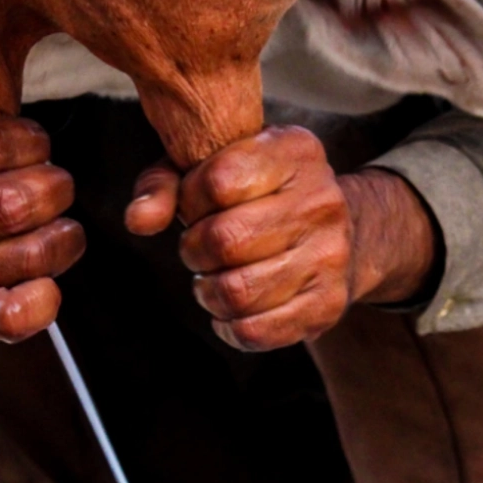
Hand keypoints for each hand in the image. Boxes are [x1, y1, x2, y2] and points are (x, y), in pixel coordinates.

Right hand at [0, 118, 85, 341]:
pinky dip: (47, 298)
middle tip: (52, 189)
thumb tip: (38, 121)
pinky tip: (46, 283)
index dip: (33, 143)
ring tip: (57, 229)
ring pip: (33, 253)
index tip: (34, 148)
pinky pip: (17, 314)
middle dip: (55, 189)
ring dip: (64, 238)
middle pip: (16, 203)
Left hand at [125, 126, 436, 350]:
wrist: (344, 234)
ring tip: (213, 280)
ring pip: (237, 292)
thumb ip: (166, 183)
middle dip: (194, 251)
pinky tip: (230, 311)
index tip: (197, 208)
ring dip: (208, 292)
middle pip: (226, 239)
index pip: (218, 181)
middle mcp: (321, 201)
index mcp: (295, 151)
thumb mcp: (216, 165)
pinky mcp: (328, 305)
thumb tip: (139, 221)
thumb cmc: (261, 196)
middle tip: (199, 250)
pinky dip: (228, 327)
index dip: (190, 202)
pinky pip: (256, 331)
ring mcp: (330, 256)